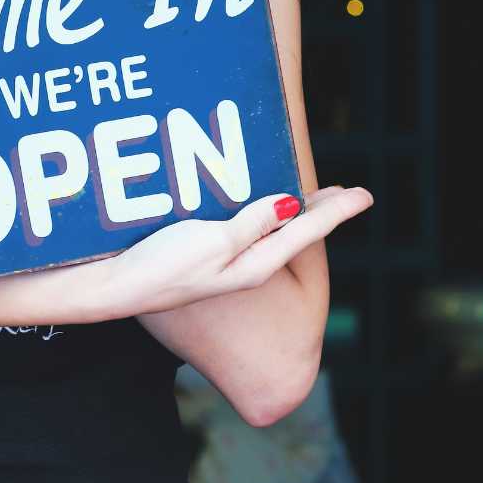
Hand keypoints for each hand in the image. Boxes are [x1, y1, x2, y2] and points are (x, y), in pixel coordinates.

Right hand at [82, 186, 372, 319]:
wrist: (115, 290)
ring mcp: (226, 266)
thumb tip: (290, 206)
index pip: (307, 231)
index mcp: (255, 265)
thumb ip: (251, 224)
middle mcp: (246, 267)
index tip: (366, 194)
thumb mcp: (212, 242)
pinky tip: (257, 208)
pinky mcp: (205, 260)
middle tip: (346, 192)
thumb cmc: (162, 266)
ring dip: (294, 212)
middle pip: (296, 233)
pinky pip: (248, 234)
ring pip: (273, 234)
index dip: (337, 210)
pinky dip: (263, 217)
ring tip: (312, 196)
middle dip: (322, 211)